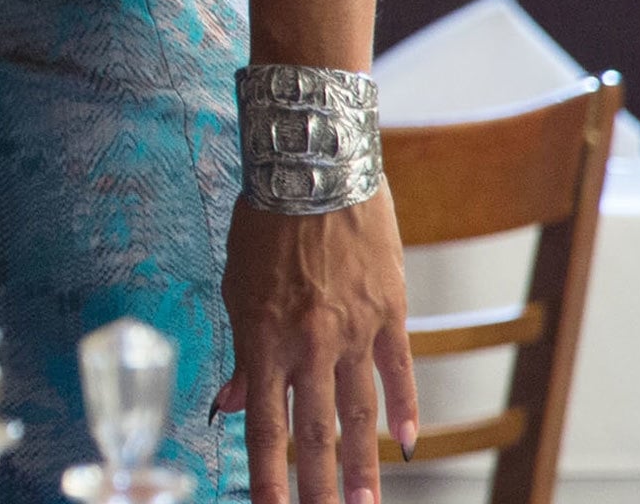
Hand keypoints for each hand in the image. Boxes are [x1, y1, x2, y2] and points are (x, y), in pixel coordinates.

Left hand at [218, 190, 417, 503]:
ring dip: (363, 465)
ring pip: (358, 412)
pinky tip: (407, 444)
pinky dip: (404, 409)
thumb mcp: (236, 287)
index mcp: (263, 338)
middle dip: (318, 487)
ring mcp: (354, 330)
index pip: (264, 427)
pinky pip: (399, 371)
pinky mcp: (390, 311)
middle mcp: (309, 343)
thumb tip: (232, 406)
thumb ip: (242, 353)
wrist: (314, 168)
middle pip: (314, 432)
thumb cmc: (264, 222)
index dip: (267, 477)